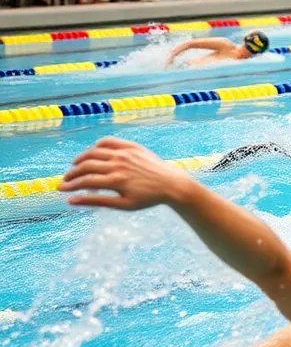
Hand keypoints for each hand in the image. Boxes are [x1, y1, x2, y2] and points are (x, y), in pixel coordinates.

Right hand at [59, 138, 191, 209]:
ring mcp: (126, 153)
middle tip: (66, 180)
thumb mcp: (123, 205)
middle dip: (72, 173)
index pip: (86, 181)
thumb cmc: (148, 198)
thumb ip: (96, 201)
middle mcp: (119, 164)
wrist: (172, 185)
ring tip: (75, 167)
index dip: (71, 185)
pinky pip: (109, 142)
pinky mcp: (133, 146)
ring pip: (94, 152)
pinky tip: (92, 153)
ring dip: (81, 159)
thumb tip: (71, 201)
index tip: (61, 189)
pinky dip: (97, 146)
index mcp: (117, 180)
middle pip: (87, 166)